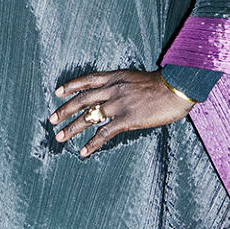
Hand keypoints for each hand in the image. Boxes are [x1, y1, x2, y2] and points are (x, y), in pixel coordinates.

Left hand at [49, 69, 192, 158]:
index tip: (57, 92)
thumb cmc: (164, 84)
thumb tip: (116, 94)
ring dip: (72, 128)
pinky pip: (104, 133)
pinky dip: (92, 143)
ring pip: (88, 117)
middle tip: (51, 120)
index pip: (87, 80)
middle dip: (65, 111)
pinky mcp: (126, 120)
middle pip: (82, 100)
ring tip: (60, 137)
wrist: (177, 88)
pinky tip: (83, 151)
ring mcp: (118, 105)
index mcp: (116, 77)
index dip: (71, 86)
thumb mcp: (138, 78)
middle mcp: (113, 89)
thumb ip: (124, 85)